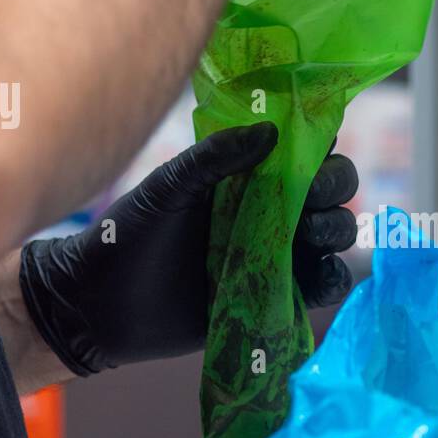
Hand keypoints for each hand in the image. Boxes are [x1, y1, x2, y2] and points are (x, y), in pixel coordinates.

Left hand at [18, 127, 359, 376]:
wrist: (101, 306)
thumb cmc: (128, 236)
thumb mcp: (168, 187)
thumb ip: (213, 156)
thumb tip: (270, 131)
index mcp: (247, 176)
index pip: (303, 152)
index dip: (320, 148)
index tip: (314, 154)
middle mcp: (270, 211)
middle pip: (331, 192)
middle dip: (333, 190)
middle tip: (310, 201)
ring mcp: (276, 254)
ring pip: (334, 235)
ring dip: (336, 230)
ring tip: (308, 236)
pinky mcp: (277, 296)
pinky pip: (323, 285)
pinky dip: (335, 279)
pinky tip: (321, 273)